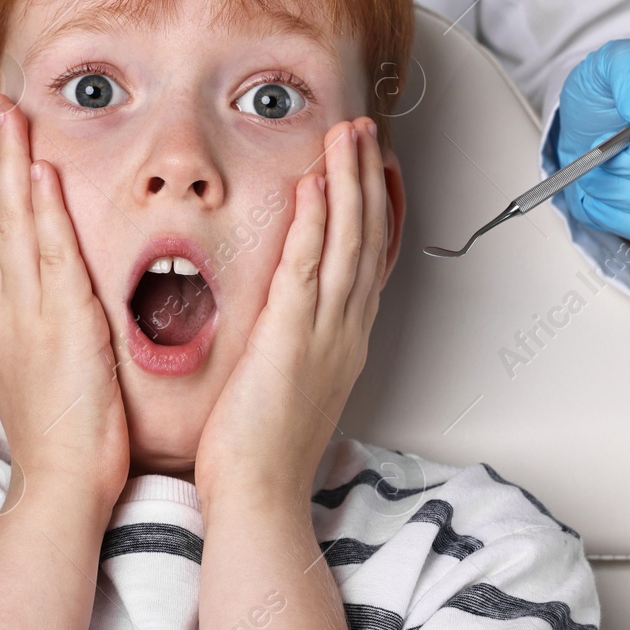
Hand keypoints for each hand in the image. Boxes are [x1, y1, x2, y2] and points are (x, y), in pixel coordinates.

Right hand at [0, 99, 129, 503]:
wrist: (62, 480)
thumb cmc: (58, 432)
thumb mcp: (32, 363)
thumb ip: (30, 318)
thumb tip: (37, 291)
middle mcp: (0, 306)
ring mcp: (24, 311)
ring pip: (8, 222)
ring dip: (8, 163)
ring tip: (8, 117)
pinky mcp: (59, 320)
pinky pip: (48, 252)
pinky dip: (40, 208)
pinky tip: (39, 171)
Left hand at [195, 117, 387, 506]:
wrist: (259, 496)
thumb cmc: (259, 452)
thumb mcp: (285, 387)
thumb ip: (290, 346)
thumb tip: (280, 325)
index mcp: (341, 341)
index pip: (365, 260)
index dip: (370, 208)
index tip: (368, 169)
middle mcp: (343, 331)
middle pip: (366, 239)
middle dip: (366, 179)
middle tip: (364, 133)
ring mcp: (324, 333)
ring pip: (347, 242)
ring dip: (348, 182)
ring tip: (346, 137)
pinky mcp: (291, 339)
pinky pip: (307, 268)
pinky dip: (315, 224)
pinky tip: (315, 186)